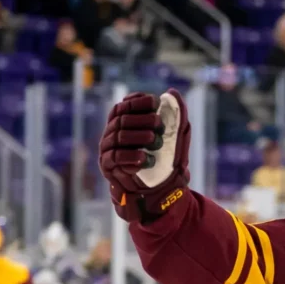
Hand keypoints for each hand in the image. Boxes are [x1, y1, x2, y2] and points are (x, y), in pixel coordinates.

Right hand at [99, 91, 190, 222]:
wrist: (160, 190)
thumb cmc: (166, 160)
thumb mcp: (175, 137)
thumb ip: (176, 115)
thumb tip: (173, 93)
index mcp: (125, 122)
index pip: (125, 105)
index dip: (138, 102)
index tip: (155, 103)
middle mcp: (113, 133)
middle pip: (122, 119)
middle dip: (143, 119)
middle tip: (159, 126)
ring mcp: (108, 149)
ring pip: (119, 136)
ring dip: (139, 136)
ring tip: (155, 141)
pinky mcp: (108, 166)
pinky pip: (116, 158)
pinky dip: (132, 156)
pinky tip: (146, 158)